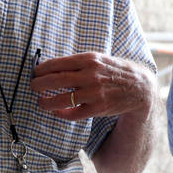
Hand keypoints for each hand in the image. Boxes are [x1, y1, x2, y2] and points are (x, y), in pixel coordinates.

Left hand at [30, 52, 153, 120]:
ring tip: (40, 102)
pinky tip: (56, 111)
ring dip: (46, 102)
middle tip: (32, 87)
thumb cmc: (114, 71)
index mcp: (89, 59)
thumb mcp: (99, 58)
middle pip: (54, 80)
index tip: (35, 73)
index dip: (41, 69)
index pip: (57, 64)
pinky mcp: (98, 108)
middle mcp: (90, 75)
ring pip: (61, 100)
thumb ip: (78, 62)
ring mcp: (94, 92)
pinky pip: (73, 113)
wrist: (139, 87)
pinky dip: (61, 113)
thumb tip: (52, 67)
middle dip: (38, 84)